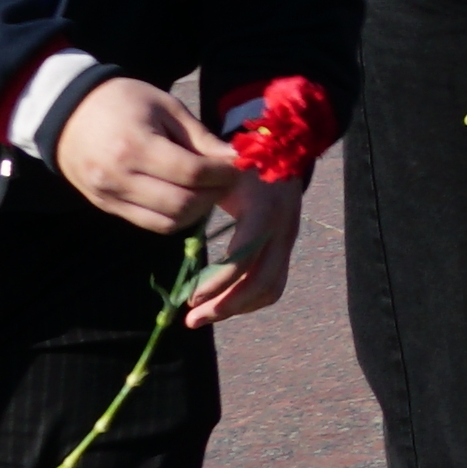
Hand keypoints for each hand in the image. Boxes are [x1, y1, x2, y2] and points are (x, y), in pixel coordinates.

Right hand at [51, 73, 244, 239]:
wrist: (68, 112)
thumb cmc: (122, 101)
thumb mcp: (165, 106)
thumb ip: (200, 136)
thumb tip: (234, 158)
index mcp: (135, 146)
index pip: (191, 173)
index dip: (222, 174)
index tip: (237, 166)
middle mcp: (119, 178)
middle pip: (182, 204)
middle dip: (214, 195)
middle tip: (226, 181)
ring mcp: (110, 197)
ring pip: (167, 222)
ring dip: (196, 211)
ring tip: (207, 190)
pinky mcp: (106, 207)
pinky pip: (149, 223)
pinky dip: (174, 217)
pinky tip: (185, 197)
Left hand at [180, 167, 306, 325]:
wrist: (282, 149)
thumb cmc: (241, 158)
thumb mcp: (221, 165)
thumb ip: (201, 180)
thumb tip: (178, 201)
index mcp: (264, 208)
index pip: (245, 258)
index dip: (218, 282)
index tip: (190, 298)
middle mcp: (282, 227)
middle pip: (262, 282)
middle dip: (227, 306)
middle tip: (192, 319)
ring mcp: (288, 238)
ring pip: (271, 287)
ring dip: (238, 307)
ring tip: (204, 315)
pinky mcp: (286, 246)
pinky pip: (274, 282)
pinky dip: (249, 299)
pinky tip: (223, 301)